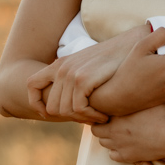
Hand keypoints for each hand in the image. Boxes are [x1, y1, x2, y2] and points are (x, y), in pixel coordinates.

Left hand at [27, 23, 153, 122]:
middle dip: (71, 117)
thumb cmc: (115, 60)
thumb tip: (71, 102)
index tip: (48, 114)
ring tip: (99, 116)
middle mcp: (61, 68)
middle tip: (90, 117)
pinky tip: (103, 115)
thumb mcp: (89, 66)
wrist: (132, 45)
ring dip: (84, 118)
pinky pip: (78, 108)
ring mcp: (70, 73)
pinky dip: (91, 116)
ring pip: (65, 111)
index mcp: (60, 64)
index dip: (36, 103)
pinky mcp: (82, 79)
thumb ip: (76, 80)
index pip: (32, 84)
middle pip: (52, 107)